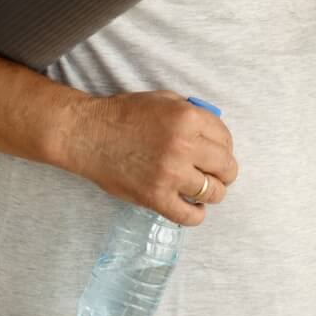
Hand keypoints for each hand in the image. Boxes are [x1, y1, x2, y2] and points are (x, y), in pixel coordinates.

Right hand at [66, 91, 238, 225]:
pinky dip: (196, 214)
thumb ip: (193, 114)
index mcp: (188, 118)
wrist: (88, 134)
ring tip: (203, 189)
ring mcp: (170, 174)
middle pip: (226, 167)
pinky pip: (189, 216)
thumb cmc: (125, 114)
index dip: (225, 148)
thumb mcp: (165, 100)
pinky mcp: (155, 197)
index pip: (226, 139)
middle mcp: (183, 146)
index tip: (218, 153)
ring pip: (213, 192)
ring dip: (212, 192)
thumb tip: (215, 134)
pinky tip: (192, 206)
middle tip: (215, 173)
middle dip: (225, 171)